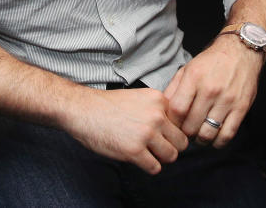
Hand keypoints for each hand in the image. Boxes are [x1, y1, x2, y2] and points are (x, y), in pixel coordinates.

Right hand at [62, 87, 188, 174]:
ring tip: (148, 153)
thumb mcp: (139, 97)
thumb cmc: (109, 106)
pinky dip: (149, 166)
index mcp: (159, 100)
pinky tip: (138, 158)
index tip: (163, 134)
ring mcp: (146, 133)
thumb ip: (158, 109)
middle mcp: (156, 116)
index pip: (182, 122)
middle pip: (181, 141)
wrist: (84, 110)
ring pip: (171, 156)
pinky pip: (155, 167)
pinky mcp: (134, 151)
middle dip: (171, 146)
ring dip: (161, 158)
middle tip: (157, 147)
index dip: (173, 131)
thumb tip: (175, 128)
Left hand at [163, 34, 263, 147]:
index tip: (172, 124)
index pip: (177, 109)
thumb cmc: (211, 62)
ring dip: (199, 140)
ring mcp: (227, 100)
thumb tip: (162, 110)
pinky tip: (213, 137)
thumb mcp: (188, 69)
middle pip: (191, 125)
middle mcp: (210, 90)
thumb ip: (173, 89)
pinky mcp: (241, 108)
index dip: (172, 122)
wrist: (241, 52)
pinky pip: (227, 135)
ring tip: (198, 135)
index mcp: (194, 78)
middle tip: (184, 132)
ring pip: (207, 134)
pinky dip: (217, 142)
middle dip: (184, 133)